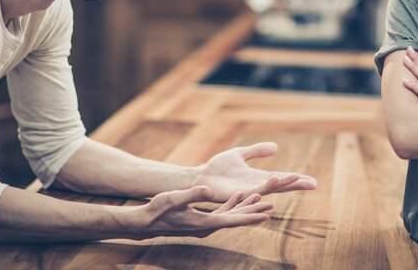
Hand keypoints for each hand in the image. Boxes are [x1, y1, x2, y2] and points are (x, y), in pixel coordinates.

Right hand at [135, 186, 271, 238]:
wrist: (146, 222)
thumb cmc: (158, 210)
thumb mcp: (174, 199)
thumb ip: (193, 194)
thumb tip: (209, 190)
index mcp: (204, 223)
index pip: (232, 220)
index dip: (249, 217)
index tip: (266, 215)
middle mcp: (208, 227)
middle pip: (236, 219)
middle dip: (253, 212)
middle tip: (271, 205)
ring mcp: (205, 225)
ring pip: (231, 215)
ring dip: (245, 207)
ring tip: (261, 199)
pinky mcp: (202, 220)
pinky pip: (222, 213)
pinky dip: (232, 204)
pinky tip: (239, 195)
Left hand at [191, 142, 316, 201]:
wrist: (202, 175)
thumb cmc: (219, 167)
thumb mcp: (240, 154)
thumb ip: (256, 151)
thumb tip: (276, 147)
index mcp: (258, 177)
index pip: (281, 178)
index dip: (295, 179)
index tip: (312, 181)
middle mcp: (256, 185)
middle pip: (281, 185)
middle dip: (296, 184)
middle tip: (313, 184)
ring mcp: (248, 190)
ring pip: (270, 188)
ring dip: (284, 184)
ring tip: (298, 179)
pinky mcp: (239, 192)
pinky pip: (255, 189)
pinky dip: (267, 185)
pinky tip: (277, 179)